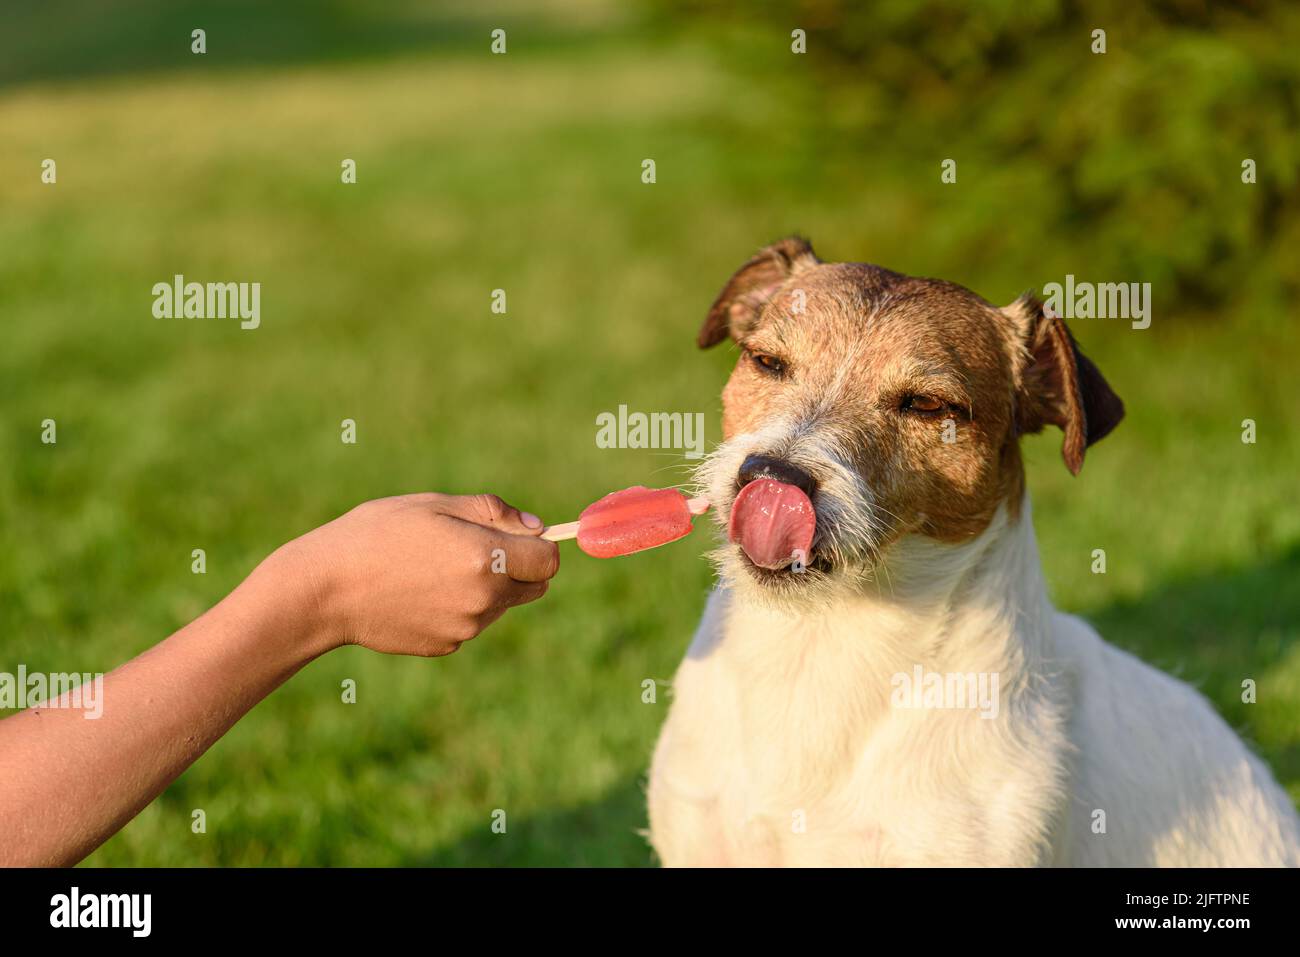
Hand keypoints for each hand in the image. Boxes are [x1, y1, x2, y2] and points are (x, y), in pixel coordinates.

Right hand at [273, 493, 559, 657]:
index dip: (540, 546)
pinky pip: (472, 623)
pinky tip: (420, 592)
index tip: (519, 537)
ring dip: (489, 587)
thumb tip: (537, 527)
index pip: (549, 560)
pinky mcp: (447, 645)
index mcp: (486, 557)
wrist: (325, 590)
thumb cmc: (376, 534)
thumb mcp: (434, 505)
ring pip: (503, 605)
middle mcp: (484, 598)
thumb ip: (492, 512)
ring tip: (437, 568)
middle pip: (535, 587)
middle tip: (478, 548)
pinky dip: (460, 608)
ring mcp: (466, 627)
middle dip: (520, 567)